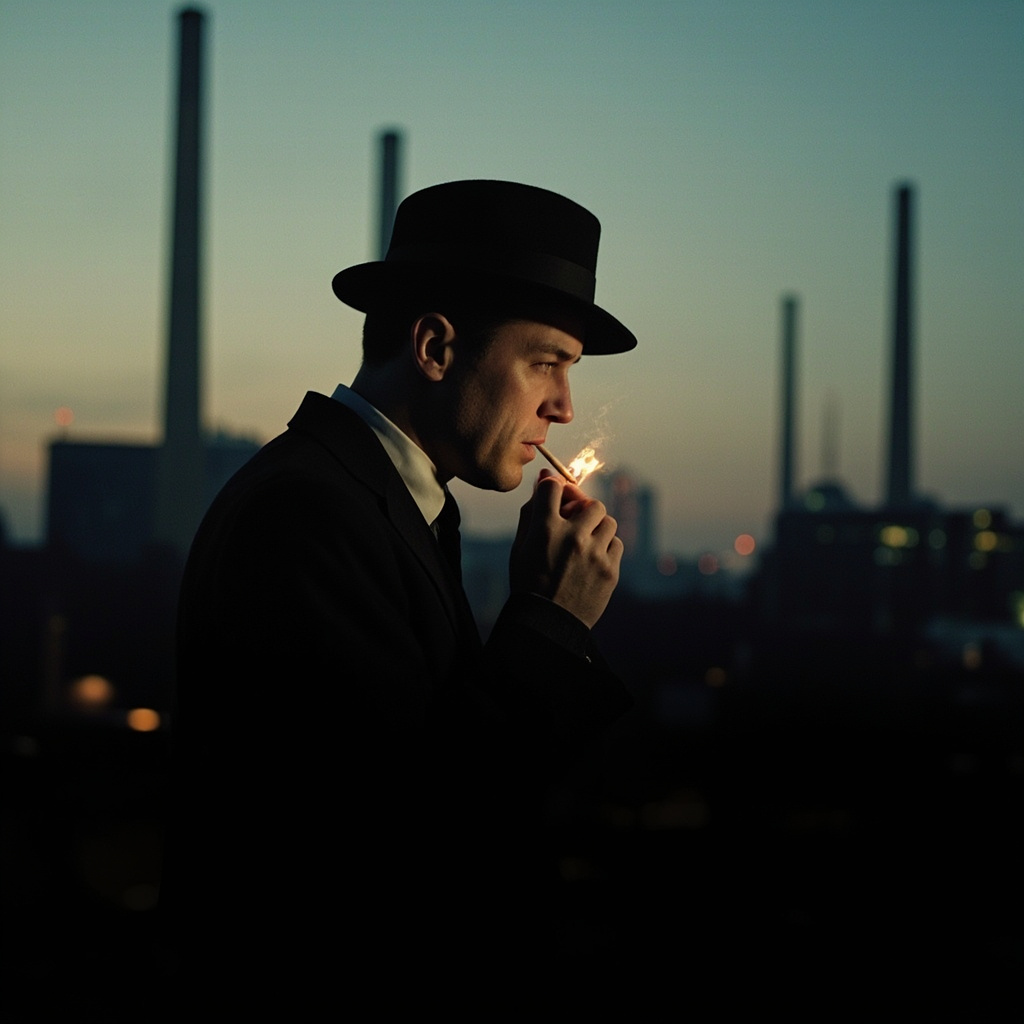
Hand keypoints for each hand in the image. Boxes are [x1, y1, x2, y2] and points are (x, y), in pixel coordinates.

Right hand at [510, 469, 622, 628]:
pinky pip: (617, 543)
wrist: (548, 623)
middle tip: (575, 523)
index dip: (555, 487)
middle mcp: (572, 537)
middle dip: (584, 510)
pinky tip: (592, 560)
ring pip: (608, 521)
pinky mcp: (610, 570)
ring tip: (584, 545)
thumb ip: (531, 509)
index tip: (556, 495)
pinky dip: (606, 548)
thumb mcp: (520, 545)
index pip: (554, 486)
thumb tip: (544, 479)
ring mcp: (594, 554)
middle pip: (591, 502)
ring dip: (597, 528)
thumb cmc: (529, 581)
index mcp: (545, 529)